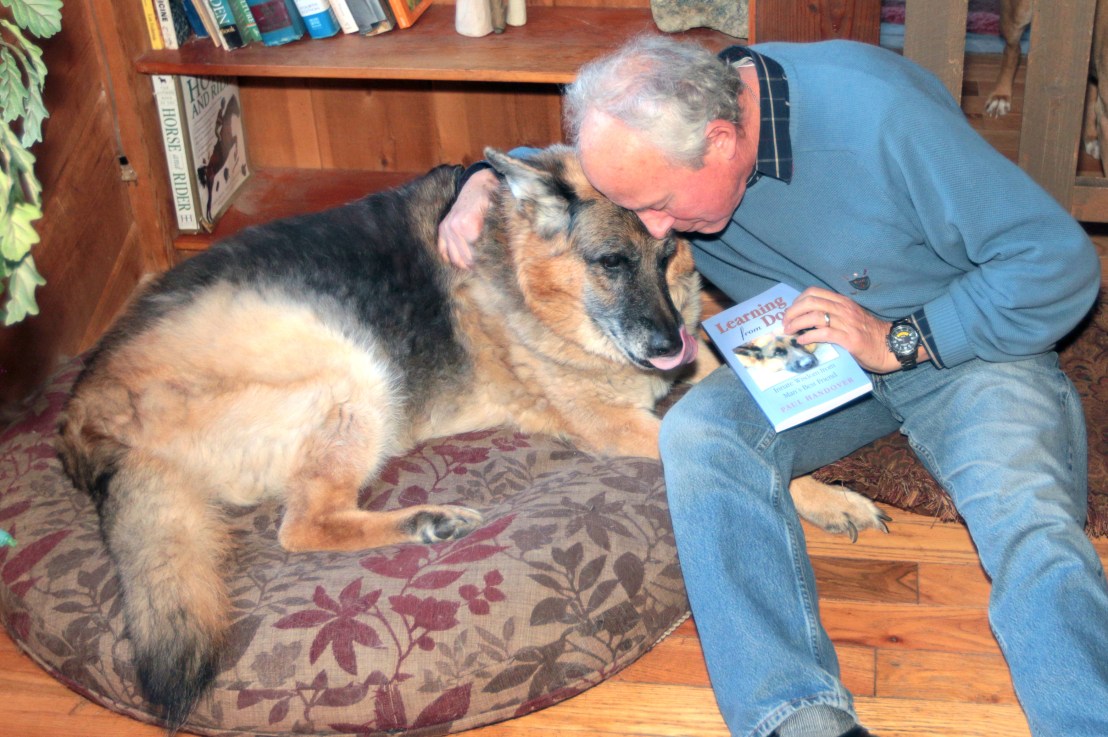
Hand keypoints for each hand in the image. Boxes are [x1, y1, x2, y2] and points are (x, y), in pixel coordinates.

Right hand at [437, 168, 497, 268]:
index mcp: (469, 225)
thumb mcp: (499, 214)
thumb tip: (502, 258)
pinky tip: (462, 261)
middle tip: (487, 272)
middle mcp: (455, 228)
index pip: (475, 256)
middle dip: (476, 267)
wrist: (478, 184)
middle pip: (465, 260)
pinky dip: (451, 258)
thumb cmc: (492, 199)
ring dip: (464, 265)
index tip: (493, 270)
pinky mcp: (443, 228)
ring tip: (476, 268)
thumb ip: (497, 235)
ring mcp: (447, 228)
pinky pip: (442, 250)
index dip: (485, 265)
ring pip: (454, 258)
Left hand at [782, 287, 916, 372]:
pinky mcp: (850, 339)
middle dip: (792, 312)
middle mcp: (844, 309)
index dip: (797, 301)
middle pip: (810, 302)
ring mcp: (847, 323)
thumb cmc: (869, 334)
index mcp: (842, 302)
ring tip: (790, 332)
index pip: (814, 292)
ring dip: (796, 324)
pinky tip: (802, 341)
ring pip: (814, 316)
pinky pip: (824, 333)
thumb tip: (807, 320)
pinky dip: (809, 336)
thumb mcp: (850, 318)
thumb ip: (833, 315)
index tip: (790, 313)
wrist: (891, 346)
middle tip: (785, 324)